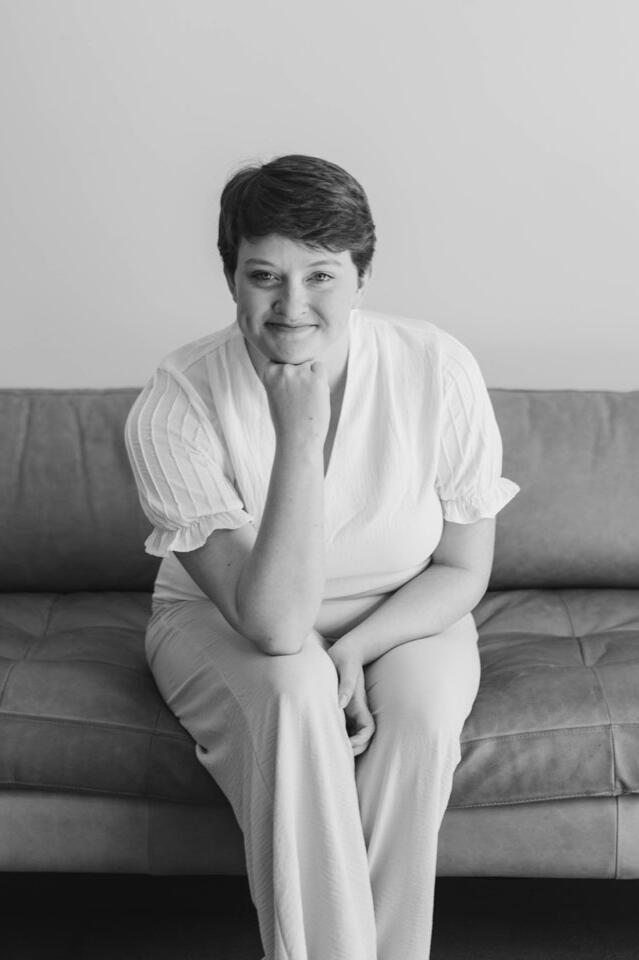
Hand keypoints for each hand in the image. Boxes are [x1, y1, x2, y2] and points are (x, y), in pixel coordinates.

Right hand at [259, 358, 330, 445]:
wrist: (298, 438)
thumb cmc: (286, 419)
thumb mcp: (274, 393)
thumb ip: (280, 376)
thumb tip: (297, 360)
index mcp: (269, 372)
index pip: (280, 358)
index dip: (286, 372)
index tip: (286, 388)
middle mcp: (284, 369)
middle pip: (296, 360)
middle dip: (299, 374)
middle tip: (297, 397)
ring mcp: (301, 373)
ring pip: (309, 363)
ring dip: (310, 376)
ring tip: (306, 398)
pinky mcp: (317, 378)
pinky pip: (320, 367)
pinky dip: (321, 378)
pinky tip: (315, 395)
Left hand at [327, 639, 375, 756]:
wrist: (348, 648)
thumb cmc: (345, 656)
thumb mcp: (345, 667)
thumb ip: (346, 685)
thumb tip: (340, 705)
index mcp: (359, 703)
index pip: (368, 729)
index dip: (360, 741)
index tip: (346, 744)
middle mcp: (357, 710)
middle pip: (363, 738)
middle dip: (354, 749)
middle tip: (335, 754)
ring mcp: (351, 709)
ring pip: (354, 734)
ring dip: (346, 745)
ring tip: (328, 750)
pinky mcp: (344, 707)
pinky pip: (344, 727)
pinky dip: (338, 736)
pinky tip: (324, 737)